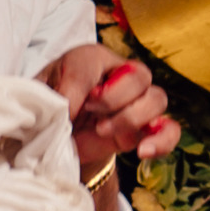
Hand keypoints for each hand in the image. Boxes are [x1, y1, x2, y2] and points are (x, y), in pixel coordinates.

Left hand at [45, 42, 177, 210]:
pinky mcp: (144, 130)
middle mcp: (120, 75)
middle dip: (114, 100)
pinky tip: (143, 152)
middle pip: (140, 76)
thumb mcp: (40, 97)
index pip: (95, 61)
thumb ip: (53, 97)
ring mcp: (137, 103)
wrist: (57, 139)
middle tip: (90, 116)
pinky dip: (162, 141)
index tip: (70, 106)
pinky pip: (169, 131)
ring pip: (157, 99)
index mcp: (91, 59)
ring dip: (131, 118)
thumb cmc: (48, 109)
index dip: (83, 86)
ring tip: (102, 131)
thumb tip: (69, 113)